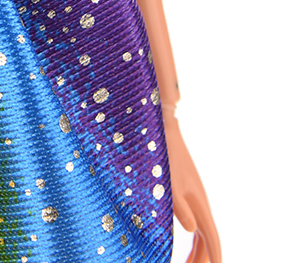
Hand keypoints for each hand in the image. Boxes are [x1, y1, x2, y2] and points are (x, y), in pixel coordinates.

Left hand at [163, 110, 220, 262]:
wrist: (161, 127)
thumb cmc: (162, 153)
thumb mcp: (167, 180)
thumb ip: (178, 205)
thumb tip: (191, 228)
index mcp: (198, 203)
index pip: (211, 239)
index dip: (214, 259)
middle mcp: (200, 203)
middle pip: (208, 241)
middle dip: (203, 260)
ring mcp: (194, 198)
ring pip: (202, 233)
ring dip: (198, 252)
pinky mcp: (184, 192)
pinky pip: (194, 221)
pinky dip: (193, 238)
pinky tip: (188, 243)